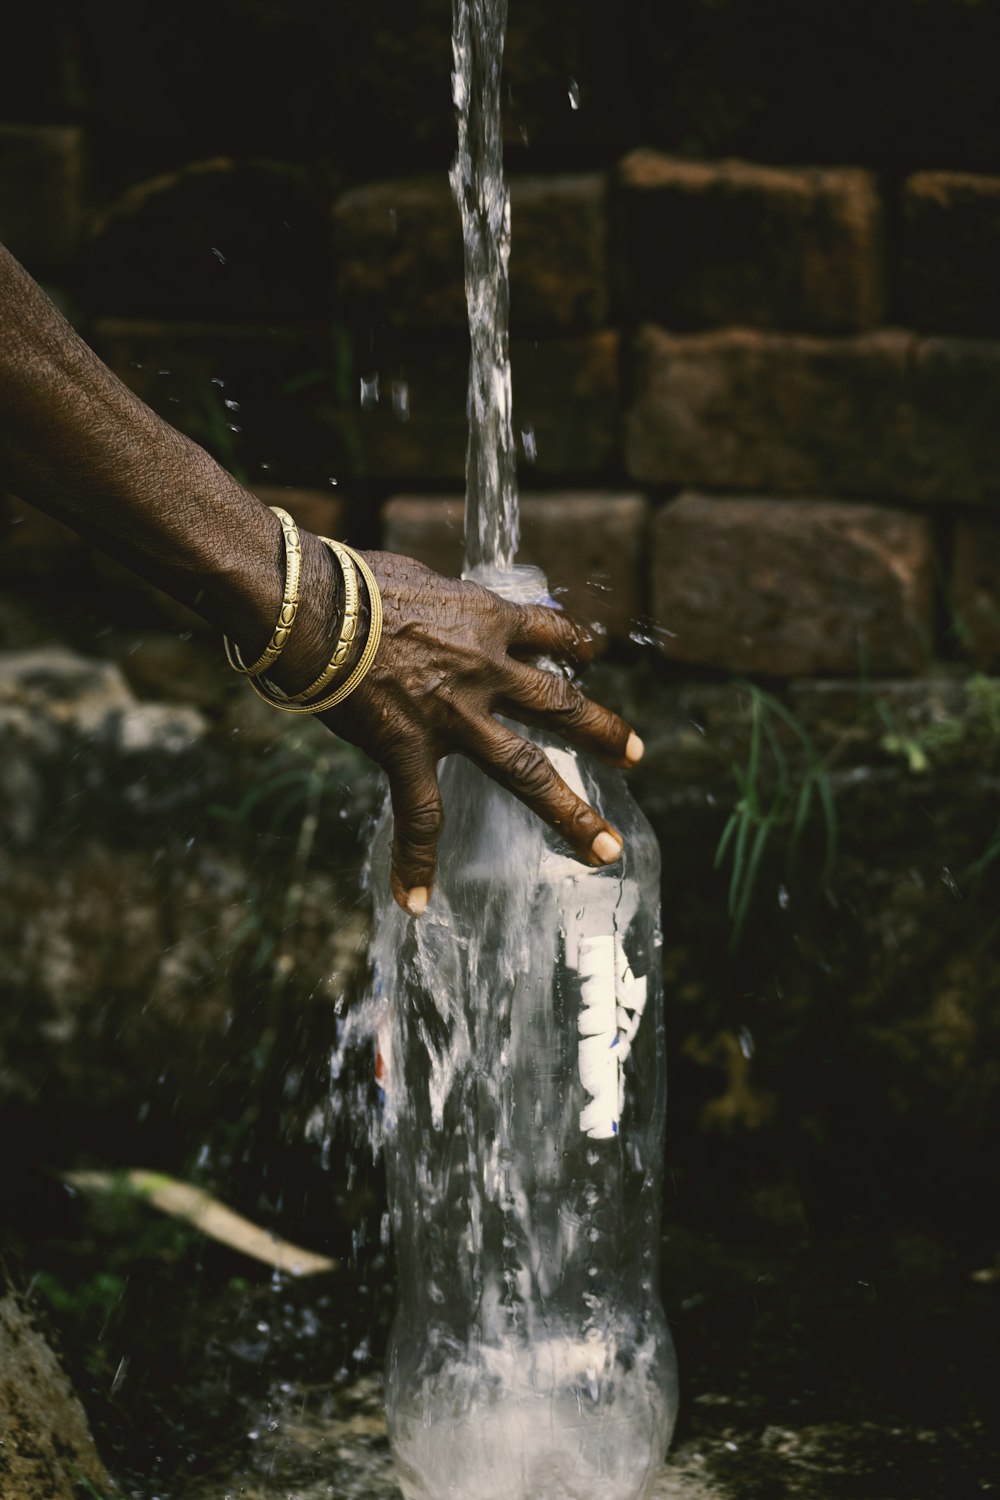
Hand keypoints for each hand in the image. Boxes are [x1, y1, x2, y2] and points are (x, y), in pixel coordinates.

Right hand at [318, 552, 642, 913]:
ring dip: (568, 810)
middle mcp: (486, 672)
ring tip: (603, 846)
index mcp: (488, 620)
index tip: (595, 655)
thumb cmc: (353, 578)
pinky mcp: (408, 750)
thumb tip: (436, 601)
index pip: (550, 633)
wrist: (314, 607)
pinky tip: (417, 901)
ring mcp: (453, 718)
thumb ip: (442, 601)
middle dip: (603, 731)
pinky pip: (418, 816)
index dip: (576, 645)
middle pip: (559, 705)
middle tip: (637, 754)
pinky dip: (415, 860)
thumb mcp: (420, 576)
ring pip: (525, 770)